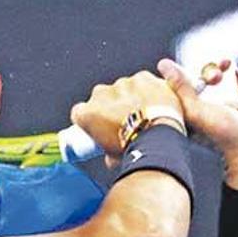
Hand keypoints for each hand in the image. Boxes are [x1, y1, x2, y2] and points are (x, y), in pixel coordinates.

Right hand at [70, 71, 184, 165]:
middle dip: (111, 107)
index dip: (89, 120)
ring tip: (146, 114)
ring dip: (131, 97)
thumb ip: (109, 154)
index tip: (98, 127)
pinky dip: (149, 88)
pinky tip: (157, 99)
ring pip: (124, 88)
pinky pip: (144, 80)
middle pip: (102, 97)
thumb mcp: (114, 159)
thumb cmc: (133, 147)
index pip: (80, 112)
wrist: (158, 137)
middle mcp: (101, 94)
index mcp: (88, 114)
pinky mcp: (143, 77)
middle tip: (125, 122)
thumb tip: (112, 158)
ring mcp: (122, 84)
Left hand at [157, 58, 237, 191]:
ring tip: (222, 69)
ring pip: (215, 75)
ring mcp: (226, 100)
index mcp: (190, 115)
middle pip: (197, 79)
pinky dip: (230, 67)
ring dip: (216, 67)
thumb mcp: (195, 110)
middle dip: (202, 71)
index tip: (185, 72)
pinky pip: (234, 75)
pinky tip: (229, 64)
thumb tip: (163, 64)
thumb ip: (179, 87)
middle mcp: (206, 108)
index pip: (179, 90)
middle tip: (211, 76)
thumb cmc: (222, 133)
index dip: (180, 77)